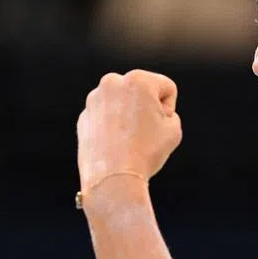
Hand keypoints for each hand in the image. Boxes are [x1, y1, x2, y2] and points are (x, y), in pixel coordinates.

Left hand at [76, 69, 182, 195]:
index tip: (159, 127)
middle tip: (144, 133)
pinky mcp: (84, 117)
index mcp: (138, 79)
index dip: (169, 110)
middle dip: (146, 109)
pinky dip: (112, 129)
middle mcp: (112, 82)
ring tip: (129, 141)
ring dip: (128, 117)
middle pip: (142, 92)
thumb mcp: (173, 130)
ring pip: (122, 105)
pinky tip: (115, 146)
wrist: (113, 179)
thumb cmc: (146, 152)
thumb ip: (168, 113)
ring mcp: (94, 100)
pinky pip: (106, 118)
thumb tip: (151, 112)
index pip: (167, 88)